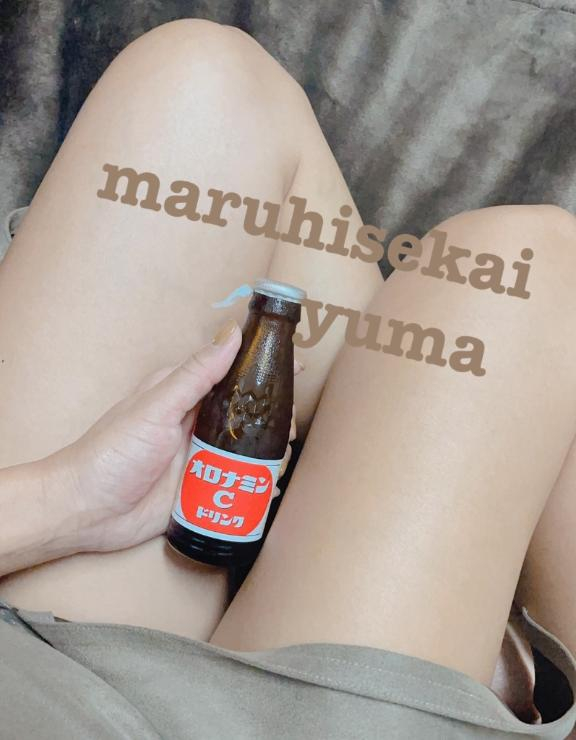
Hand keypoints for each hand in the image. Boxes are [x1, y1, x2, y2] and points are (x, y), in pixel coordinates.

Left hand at [52, 320, 300, 553]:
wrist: (86, 511)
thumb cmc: (112, 452)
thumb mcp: (156, 408)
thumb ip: (196, 374)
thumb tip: (232, 334)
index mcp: (185, 395)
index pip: (232, 373)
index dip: (264, 369)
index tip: (297, 368)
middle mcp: (197, 423)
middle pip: (248, 413)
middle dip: (275, 417)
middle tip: (291, 427)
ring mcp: (201, 457)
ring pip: (248, 449)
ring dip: (269, 452)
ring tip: (283, 458)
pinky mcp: (202, 488)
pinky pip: (237, 483)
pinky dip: (256, 484)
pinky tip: (269, 487)